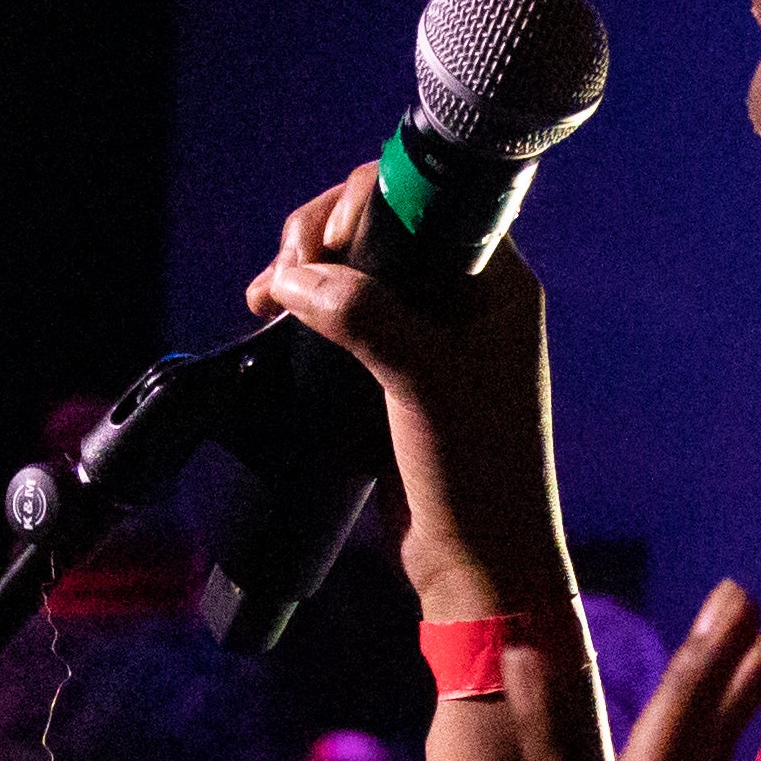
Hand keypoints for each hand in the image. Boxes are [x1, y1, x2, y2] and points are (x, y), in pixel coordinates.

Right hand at [244, 164, 570, 614]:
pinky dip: (305, 306)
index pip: (426, 198)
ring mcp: (430, 333)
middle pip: (381, 225)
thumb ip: (365, 316)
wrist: (475, 562)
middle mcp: (466, 296)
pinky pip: (343, 313)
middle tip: (283, 276)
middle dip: (321, 236)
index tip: (325, 244)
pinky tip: (271, 315)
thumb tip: (295, 276)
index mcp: (495, 280)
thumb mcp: (422, 380)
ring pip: (355, 269)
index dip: (366, 204)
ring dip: (305, 270)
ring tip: (265, 297)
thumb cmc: (475, 471)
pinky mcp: (395, 370)